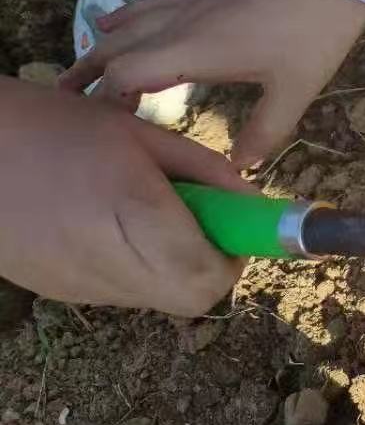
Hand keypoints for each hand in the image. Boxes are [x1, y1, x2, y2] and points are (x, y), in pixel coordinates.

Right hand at [0, 77, 246, 315]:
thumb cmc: (56, 125)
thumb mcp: (142, 134)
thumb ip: (206, 172)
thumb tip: (252, 203)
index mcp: (135, 215)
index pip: (210, 277)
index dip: (236, 254)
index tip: (234, 222)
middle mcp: (108, 265)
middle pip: (192, 299)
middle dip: (210, 264)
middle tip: (199, 218)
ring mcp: (77, 287)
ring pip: (157, 297)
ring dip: (172, 265)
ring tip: (145, 212)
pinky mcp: (53, 292)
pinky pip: (118, 291)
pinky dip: (134, 265)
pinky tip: (108, 223)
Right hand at [59, 0, 364, 168]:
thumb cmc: (315, 31)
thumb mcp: (295, 91)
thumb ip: (265, 132)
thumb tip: (242, 169)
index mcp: (193, 50)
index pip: (125, 74)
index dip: (107, 100)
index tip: (109, 126)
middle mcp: (181, 22)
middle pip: (116, 46)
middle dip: (88, 74)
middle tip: (70, 101)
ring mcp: (193, 0)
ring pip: (130, 21)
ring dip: (103, 45)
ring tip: (82, 68)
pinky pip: (152, 0)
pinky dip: (127, 15)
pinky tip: (114, 18)